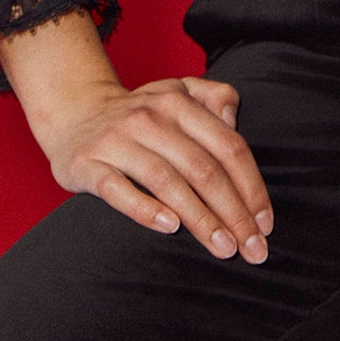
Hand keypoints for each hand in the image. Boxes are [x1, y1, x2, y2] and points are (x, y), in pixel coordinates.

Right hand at [33, 74, 273, 262]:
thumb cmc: (140, 113)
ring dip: (200, 218)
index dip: (251, 185)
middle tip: (253, 248)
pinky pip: (119, 189)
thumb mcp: (178, 92)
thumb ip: (215, 97)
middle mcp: (150, 117)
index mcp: (178, 101)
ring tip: (223, 248)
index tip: (266, 222)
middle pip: (202, 168)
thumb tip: (235, 119)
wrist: (73, 112)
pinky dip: (146, 209)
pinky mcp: (88, 164)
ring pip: (167, 181)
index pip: (227, 145)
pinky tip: (171, 228)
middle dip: (233, 212)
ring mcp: (117, 141)